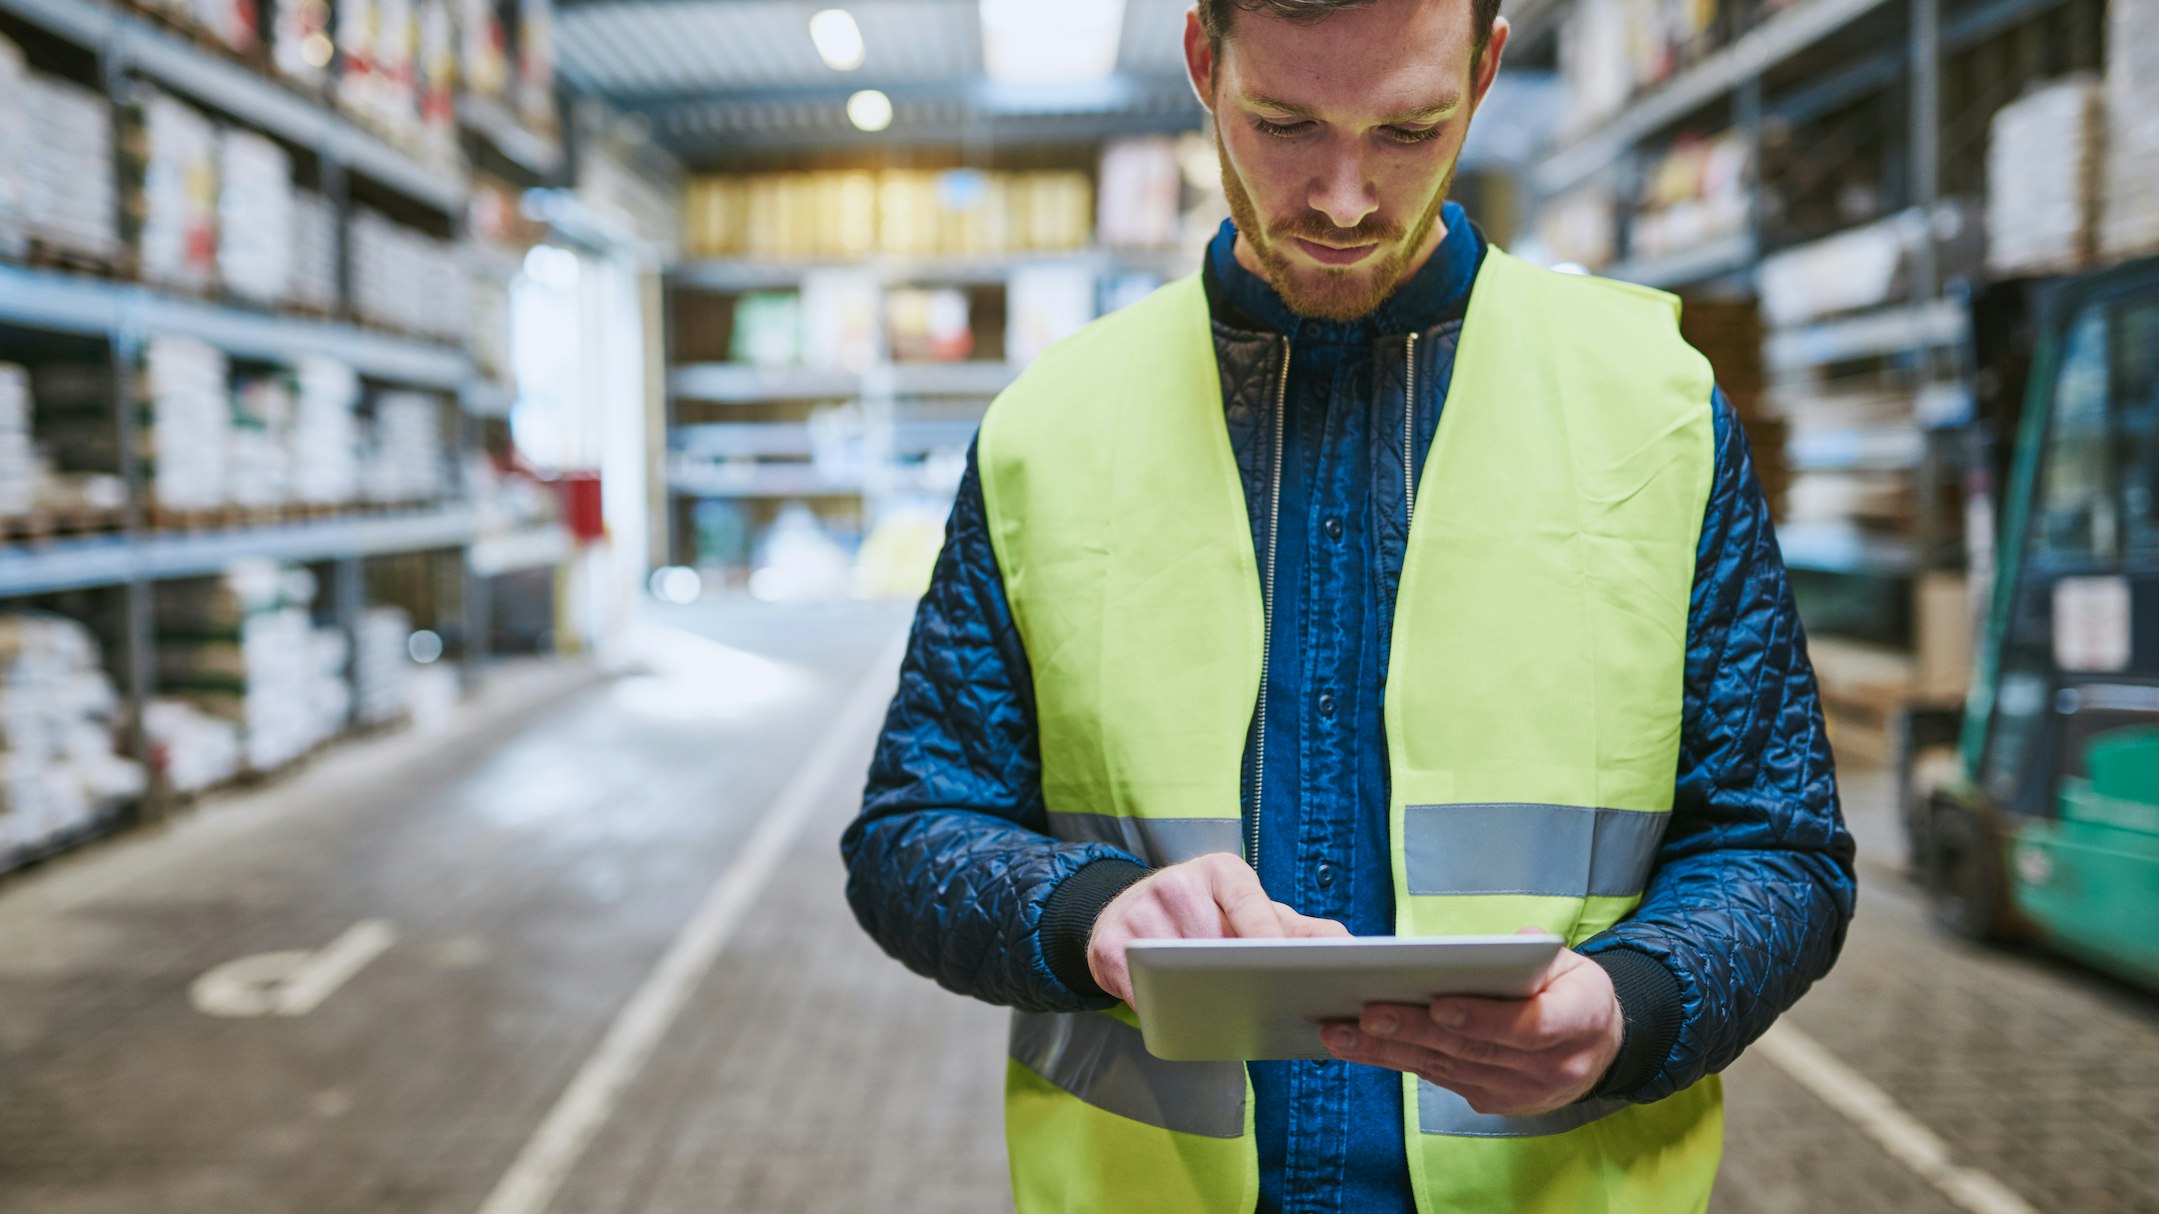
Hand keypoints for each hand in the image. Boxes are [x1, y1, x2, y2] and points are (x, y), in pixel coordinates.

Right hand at [1088, 852, 1348, 1004]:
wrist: (1125, 913)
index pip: (1249, 900)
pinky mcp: (1107, 944)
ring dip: (1198, 997)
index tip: (1285, 966)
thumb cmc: (1203, 917)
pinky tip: (1176, 1016)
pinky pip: (1139, 988)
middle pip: (1212, 941)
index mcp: (1220, 871)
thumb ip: (1300, 930)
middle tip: (1263, 1005)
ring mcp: (1138, 912)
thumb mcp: (1249, 910)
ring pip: (1176, 969)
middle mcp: (1177, 884)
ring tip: (1220, 1014)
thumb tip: (1352, 950)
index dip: (1267, 934)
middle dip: (1236, 976)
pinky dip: (1160, 1008)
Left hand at [1321, 944, 1623, 1115]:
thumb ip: (1532, 952)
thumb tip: (1485, 952)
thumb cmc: (1573, 991)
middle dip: (1414, 1031)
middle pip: (1475, 1050)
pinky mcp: (1495, 1101)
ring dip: (1391, 1052)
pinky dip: (1401, 1062)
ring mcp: (1524, 1091)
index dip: (1482, 1018)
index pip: (1529, 1026)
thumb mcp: (1569, 962)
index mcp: (1580, 1022)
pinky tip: (1362, 1047)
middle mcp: (1554, 1066)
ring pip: (1449, 1069)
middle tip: (1365, 1014)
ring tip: (1343, 1033)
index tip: (1439, 1005)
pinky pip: (1443, 1080)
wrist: (1599, 1046)